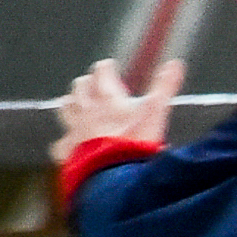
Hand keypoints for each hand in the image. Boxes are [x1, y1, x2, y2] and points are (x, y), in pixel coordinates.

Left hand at [52, 56, 183, 164]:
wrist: (114, 172)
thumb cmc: (136, 139)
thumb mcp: (157, 110)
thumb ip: (164, 86)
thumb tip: (176, 64)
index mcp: (107, 97)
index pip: (101, 73)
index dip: (105, 68)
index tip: (109, 66)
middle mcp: (87, 109)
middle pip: (79, 87)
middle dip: (86, 83)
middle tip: (92, 84)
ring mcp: (75, 128)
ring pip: (65, 108)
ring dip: (71, 104)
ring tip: (75, 104)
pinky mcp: (68, 149)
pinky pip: (60, 142)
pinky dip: (65, 141)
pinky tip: (70, 144)